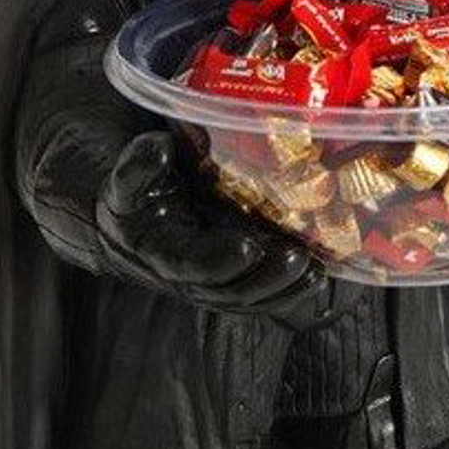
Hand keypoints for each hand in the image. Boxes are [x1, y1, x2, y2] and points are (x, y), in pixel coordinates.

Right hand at [97, 132, 328, 322]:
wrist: (137, 217)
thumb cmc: (139, 190)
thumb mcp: (128, 175)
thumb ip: (138, 165)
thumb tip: (158, 150)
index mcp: (157, 248)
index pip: (186, 262)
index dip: (216, 260)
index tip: (247, 247)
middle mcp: (185, 276)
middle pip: (226, 291)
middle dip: (264, 279)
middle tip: (297, 259)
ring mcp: (212, 282)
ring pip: (249, 298)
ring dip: (284, 289)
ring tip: (316, 271)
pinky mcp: (234, 280)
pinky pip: (262, 295)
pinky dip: (290, 290)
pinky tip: (319, 275)